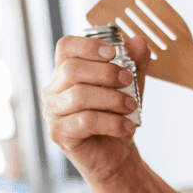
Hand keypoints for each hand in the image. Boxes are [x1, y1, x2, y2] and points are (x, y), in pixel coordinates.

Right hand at [42, 35, 148, 191]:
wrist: (116, 151)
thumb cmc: (117, 114)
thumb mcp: (132, 86)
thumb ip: (136, 63)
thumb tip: (139, 41)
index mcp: (67, 72)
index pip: (66, 47)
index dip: (88, 45)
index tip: (113, 52)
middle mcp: (54, 90)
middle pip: (72, 69)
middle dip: (107, 72)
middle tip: (129, 81)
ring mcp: (53, 112)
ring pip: (80, 95)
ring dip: (114, 99)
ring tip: (131, 106)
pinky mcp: (59, 133)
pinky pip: (86, 121)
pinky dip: (113, 123)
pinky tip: (126, 127)